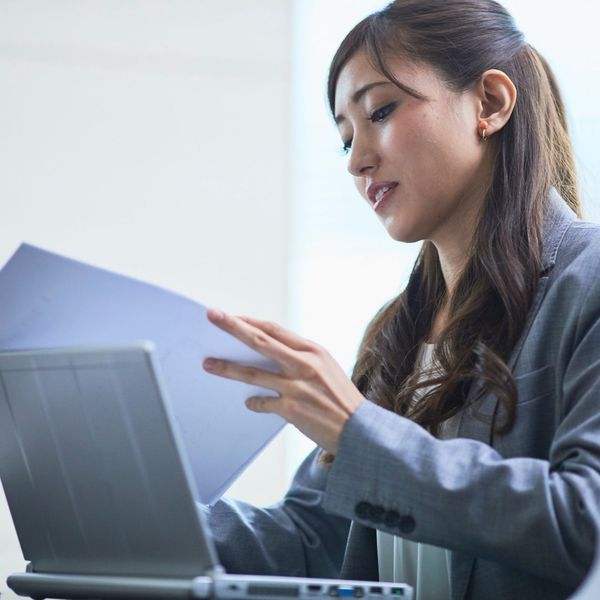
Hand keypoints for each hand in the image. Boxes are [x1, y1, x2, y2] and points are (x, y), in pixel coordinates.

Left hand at [202, 308, 364, 454]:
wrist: (359, 429)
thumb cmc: (340, 397)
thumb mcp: (325, 367)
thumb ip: (299, 357)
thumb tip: (268, 351)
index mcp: (313, 350)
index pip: (274, 329)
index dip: (250, 321)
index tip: (231, 315)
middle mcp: (303, 364)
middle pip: (259, 341)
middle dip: (232, 327)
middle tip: (212, 316)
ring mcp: (296, 387)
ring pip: (252, 373)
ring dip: (227, 367)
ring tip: (208, 363)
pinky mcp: (291, 409)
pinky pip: (262, 402)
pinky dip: (253, 402)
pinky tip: (248, 402)